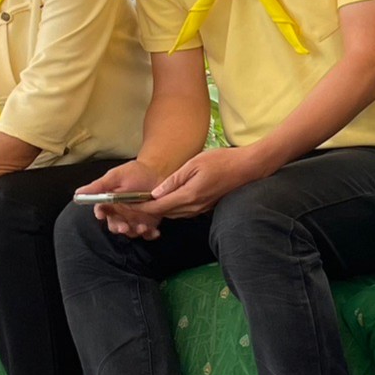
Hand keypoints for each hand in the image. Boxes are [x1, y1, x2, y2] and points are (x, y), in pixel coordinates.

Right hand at [83, 159, 160, 233]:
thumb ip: (98, 186)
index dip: (100, 214)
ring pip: (130, 231)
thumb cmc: (135, 172)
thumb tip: (78, 192)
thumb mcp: (116, 176)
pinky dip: (150, 234)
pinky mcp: (148, 222)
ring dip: (134, 232)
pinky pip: (147, 233)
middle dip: (118, 227)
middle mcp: (120, 213)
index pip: (101, 211)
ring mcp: (134, 219)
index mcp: (110, 202)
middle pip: (115, 225)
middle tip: (124, 227)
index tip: (101, 215)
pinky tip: (154, 232)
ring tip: (142, 227)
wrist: (158, 172)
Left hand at [142, 146, 257, 226]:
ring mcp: (200, 209)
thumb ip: (174, 180)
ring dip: (158, 210)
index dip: (141, 207)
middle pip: (164, 213)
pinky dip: (171, 208)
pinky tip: (165, 200)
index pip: (159, 206)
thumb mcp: (194, 164)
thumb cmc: (222, 161)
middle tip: (131, 204)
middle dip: (147, 210)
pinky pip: (183, 211)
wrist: (247, 169)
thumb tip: (156, 193)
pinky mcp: (205, 207)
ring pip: (173, 213)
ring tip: (143, 203)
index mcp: (189, 195)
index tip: (127, 204)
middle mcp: (193, 206)